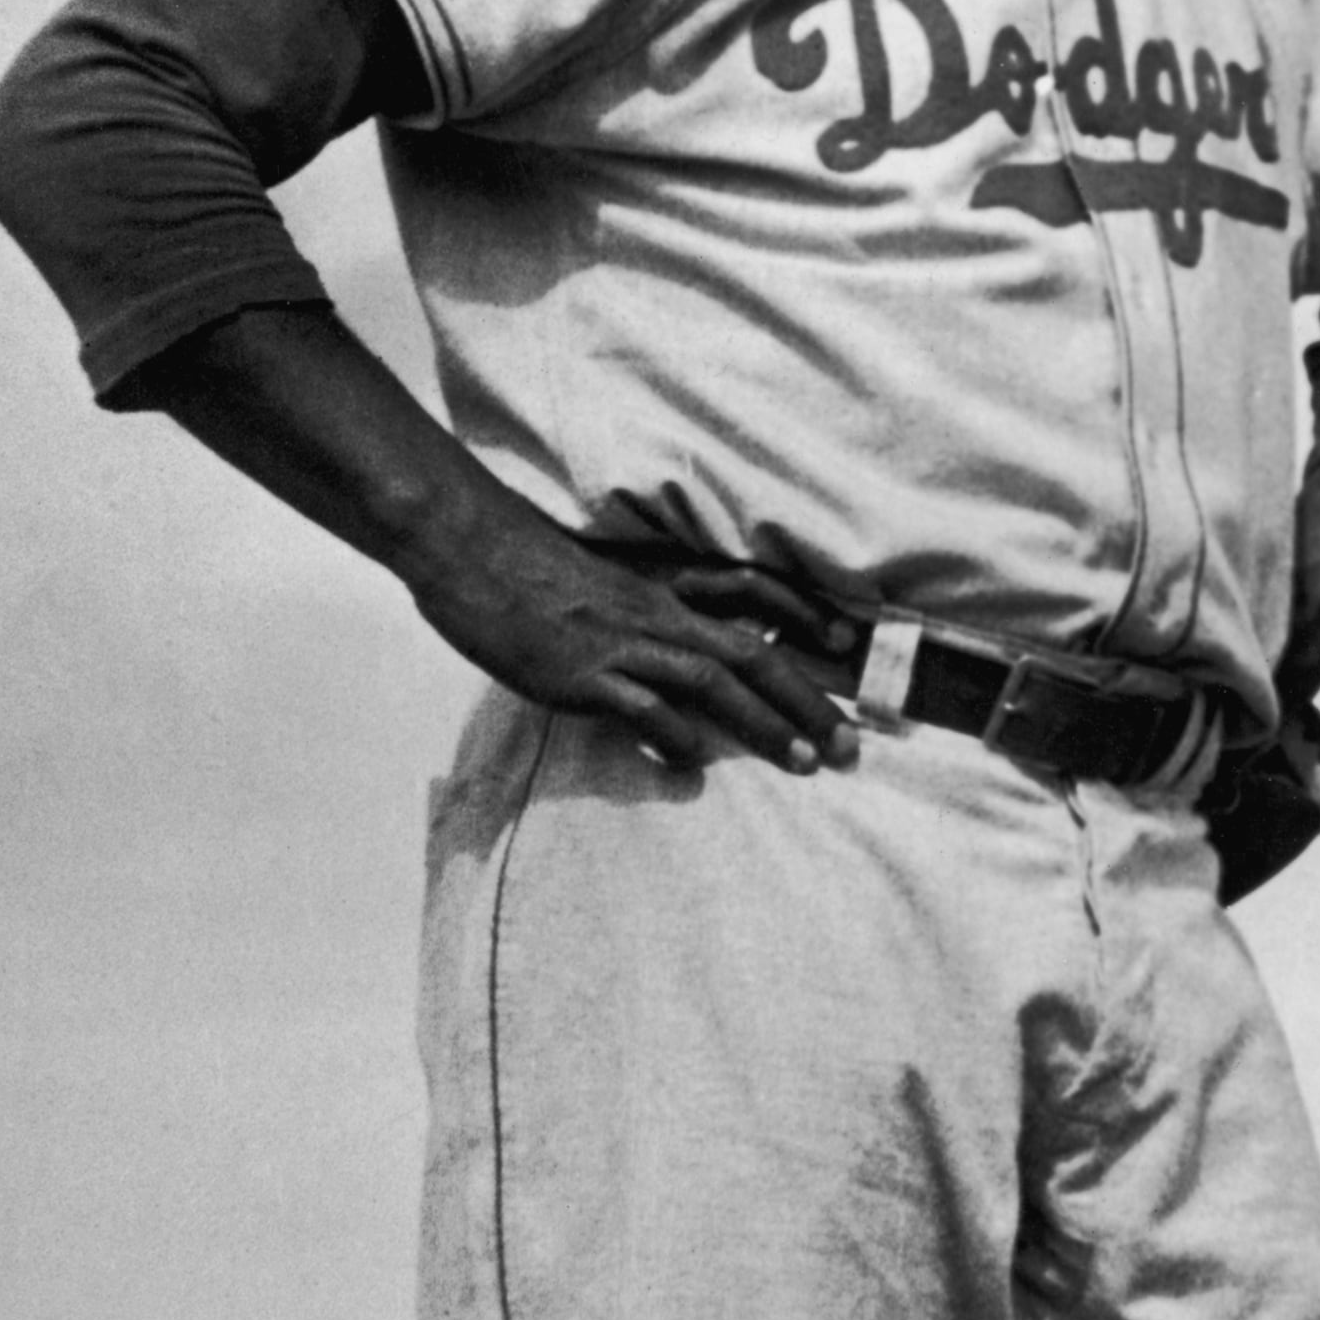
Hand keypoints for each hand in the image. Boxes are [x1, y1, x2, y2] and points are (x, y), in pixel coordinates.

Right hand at [399, 494, 860, 773]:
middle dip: (808, 700)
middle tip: (849, 745)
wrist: (470, 549)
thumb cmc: (533, 565)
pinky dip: (677, 739)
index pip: (755, 593)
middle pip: (753, 653)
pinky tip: (694, 770)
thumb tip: (675, 654)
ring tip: (806, 763)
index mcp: (668, 583)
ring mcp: (624, 641)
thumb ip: (647, 609)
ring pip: (715, 681)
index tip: (845, 647)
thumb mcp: (608, 578)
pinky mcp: (584, 673)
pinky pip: (645, 709)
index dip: (804, 617)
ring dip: (766, 724)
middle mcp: (660, 611)